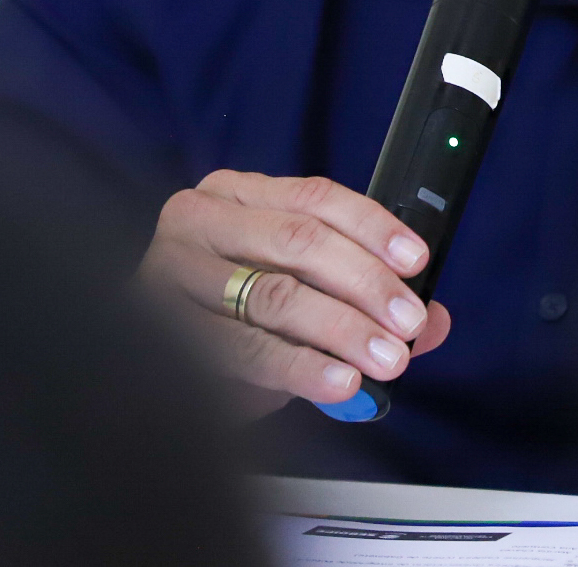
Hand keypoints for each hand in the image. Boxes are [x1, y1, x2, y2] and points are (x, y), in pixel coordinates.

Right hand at [137, 171, 452, 414]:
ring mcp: (169, 271)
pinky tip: (339, 382)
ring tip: (386, 360)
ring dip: (341, 330)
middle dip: (364, 284)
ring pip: (273, 296)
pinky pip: (241, 349)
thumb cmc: (230, 313)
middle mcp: (198, 219)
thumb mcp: (298, 292)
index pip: (315, 197)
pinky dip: (298, 367)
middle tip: (408, 324)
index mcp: (236, 194)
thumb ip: (364, 301)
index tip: (417, 260)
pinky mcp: (157, 329)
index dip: (372, 226)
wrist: (143, 357)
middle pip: (298, 241)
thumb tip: (433, 321)